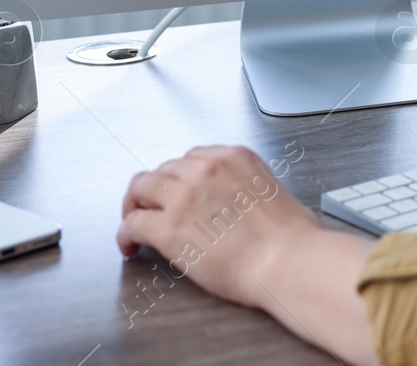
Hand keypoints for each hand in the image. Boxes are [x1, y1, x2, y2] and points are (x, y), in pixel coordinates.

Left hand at [117, 144, 318, 308]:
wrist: (287, 261)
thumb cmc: (291, 236)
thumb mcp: (272, 188)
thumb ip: (246, 184)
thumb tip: (235, 201)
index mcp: (233, 157)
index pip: (192, 157)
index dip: (180, 176)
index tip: (178, 190)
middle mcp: (205, 168)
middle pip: (164, 169)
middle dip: (156, 190)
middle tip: (153, 208)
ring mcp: (183, 196)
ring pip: (140, 188)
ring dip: (134, 205)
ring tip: (134, 222)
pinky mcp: (168, 228)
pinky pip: (132, 224)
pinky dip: (125, 235)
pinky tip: (130, 247)